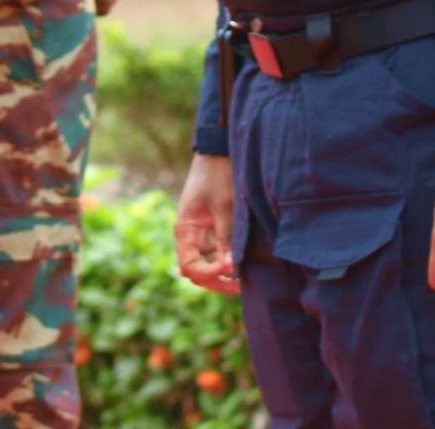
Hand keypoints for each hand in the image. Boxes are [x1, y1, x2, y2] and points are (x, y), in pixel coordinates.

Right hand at [174, 153, 239, 293]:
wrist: (221, 150)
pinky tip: (248, 262)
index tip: (229, 267)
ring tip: (248, 276)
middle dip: (218, 281)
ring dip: (226, 274)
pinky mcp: (217, 229)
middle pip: (199, 271)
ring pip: (211, 264)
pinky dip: (231, 260)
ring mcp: (204, 233)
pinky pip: (221, 252)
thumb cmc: (218, 174)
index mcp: (185, 230)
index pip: (190, 266)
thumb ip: (226, 236)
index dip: (208, 273)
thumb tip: (230, 267)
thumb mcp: (223, 205)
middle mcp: (192, 236)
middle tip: (242, 285)